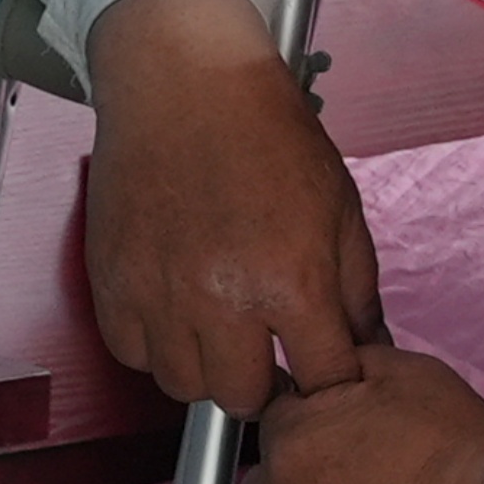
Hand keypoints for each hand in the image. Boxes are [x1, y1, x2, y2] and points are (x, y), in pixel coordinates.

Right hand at [77, 0, 377, 418]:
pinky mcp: (113, 283)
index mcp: (293, 281)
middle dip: (264, 382)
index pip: (323, 380)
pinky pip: (132, 353)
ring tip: (218, 326)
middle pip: (245, 398)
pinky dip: (154, 343)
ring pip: (183, 385)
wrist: (186, 85)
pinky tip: (176, 308)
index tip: (321, 368)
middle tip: (266, 350)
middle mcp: (223, 299)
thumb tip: (370, 349)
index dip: (329, 380)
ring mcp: (161, 295)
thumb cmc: (266, 135)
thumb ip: (356, 291)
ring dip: (206, 367)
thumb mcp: (340, 208)